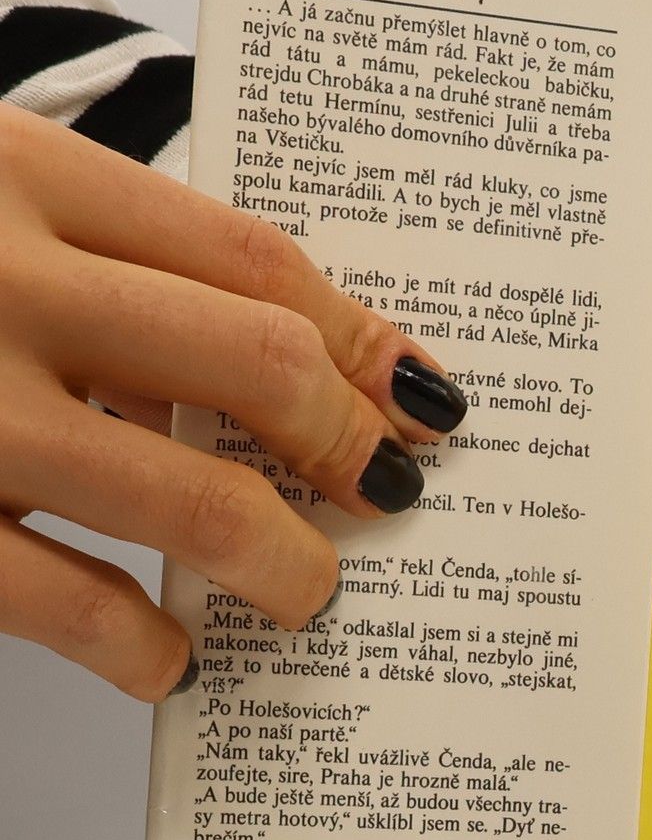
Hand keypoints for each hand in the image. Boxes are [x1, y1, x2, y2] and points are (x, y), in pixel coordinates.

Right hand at [0, 102, 466, 700]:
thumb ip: (110, 251)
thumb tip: (295, 361)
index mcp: (19, 178)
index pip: (252, 260)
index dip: (362, 337)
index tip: (423, 396)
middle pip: (251, 361)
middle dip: (341, 440)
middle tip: (381, 489)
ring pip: (185, 499)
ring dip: (281, 561)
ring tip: (309, 589)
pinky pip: (58, 603)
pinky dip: (140, 648)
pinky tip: (169, 660)